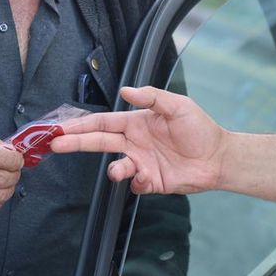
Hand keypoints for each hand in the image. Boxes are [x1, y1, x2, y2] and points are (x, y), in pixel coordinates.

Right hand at [49, 85, 225, 194]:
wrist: (219, 158)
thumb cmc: (200, 129)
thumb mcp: (178, 105)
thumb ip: (151, 97)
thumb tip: (125, 91)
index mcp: (136, 123)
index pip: (103, 122)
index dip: (81, 124)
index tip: (61, 127)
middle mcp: (134, 143)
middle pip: (99, 142)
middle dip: (76, 143)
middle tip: (56, 144)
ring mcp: (141, 163)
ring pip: (115, 167)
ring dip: (114, 169)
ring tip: (119, 170)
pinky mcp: (150, 182)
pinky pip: (134, 184)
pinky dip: (137, 182)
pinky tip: (150, 177)